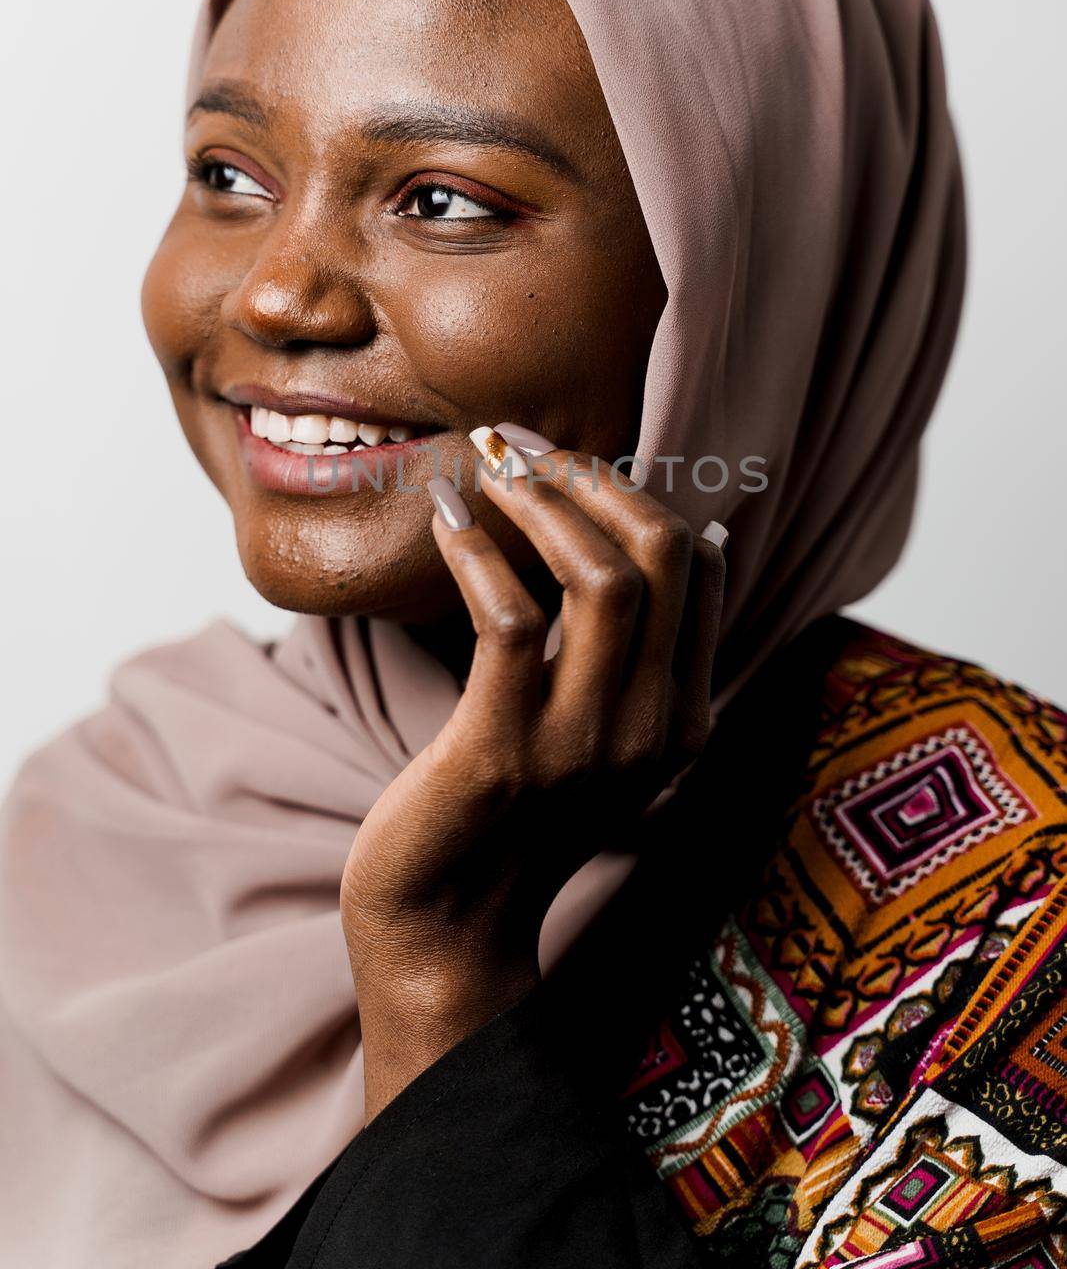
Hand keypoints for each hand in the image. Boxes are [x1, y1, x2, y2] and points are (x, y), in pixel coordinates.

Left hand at [340, 426, 726, 1119]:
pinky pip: (511, 618)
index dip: (638, 491)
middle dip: (593, 476)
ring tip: (488, 463)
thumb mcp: (596, 729)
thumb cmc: (508, 811)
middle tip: (522, 439)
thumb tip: (694, 536)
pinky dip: (479, 551)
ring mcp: (584, 745)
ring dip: (541, 500)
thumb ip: (633, 652)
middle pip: (665, 554)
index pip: (701, 567)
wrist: (445, 929)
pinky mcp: (504, 751)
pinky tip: (448, 519)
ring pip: (603, 577)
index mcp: (682, 721)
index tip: (568, 459)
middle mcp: (652, 731)